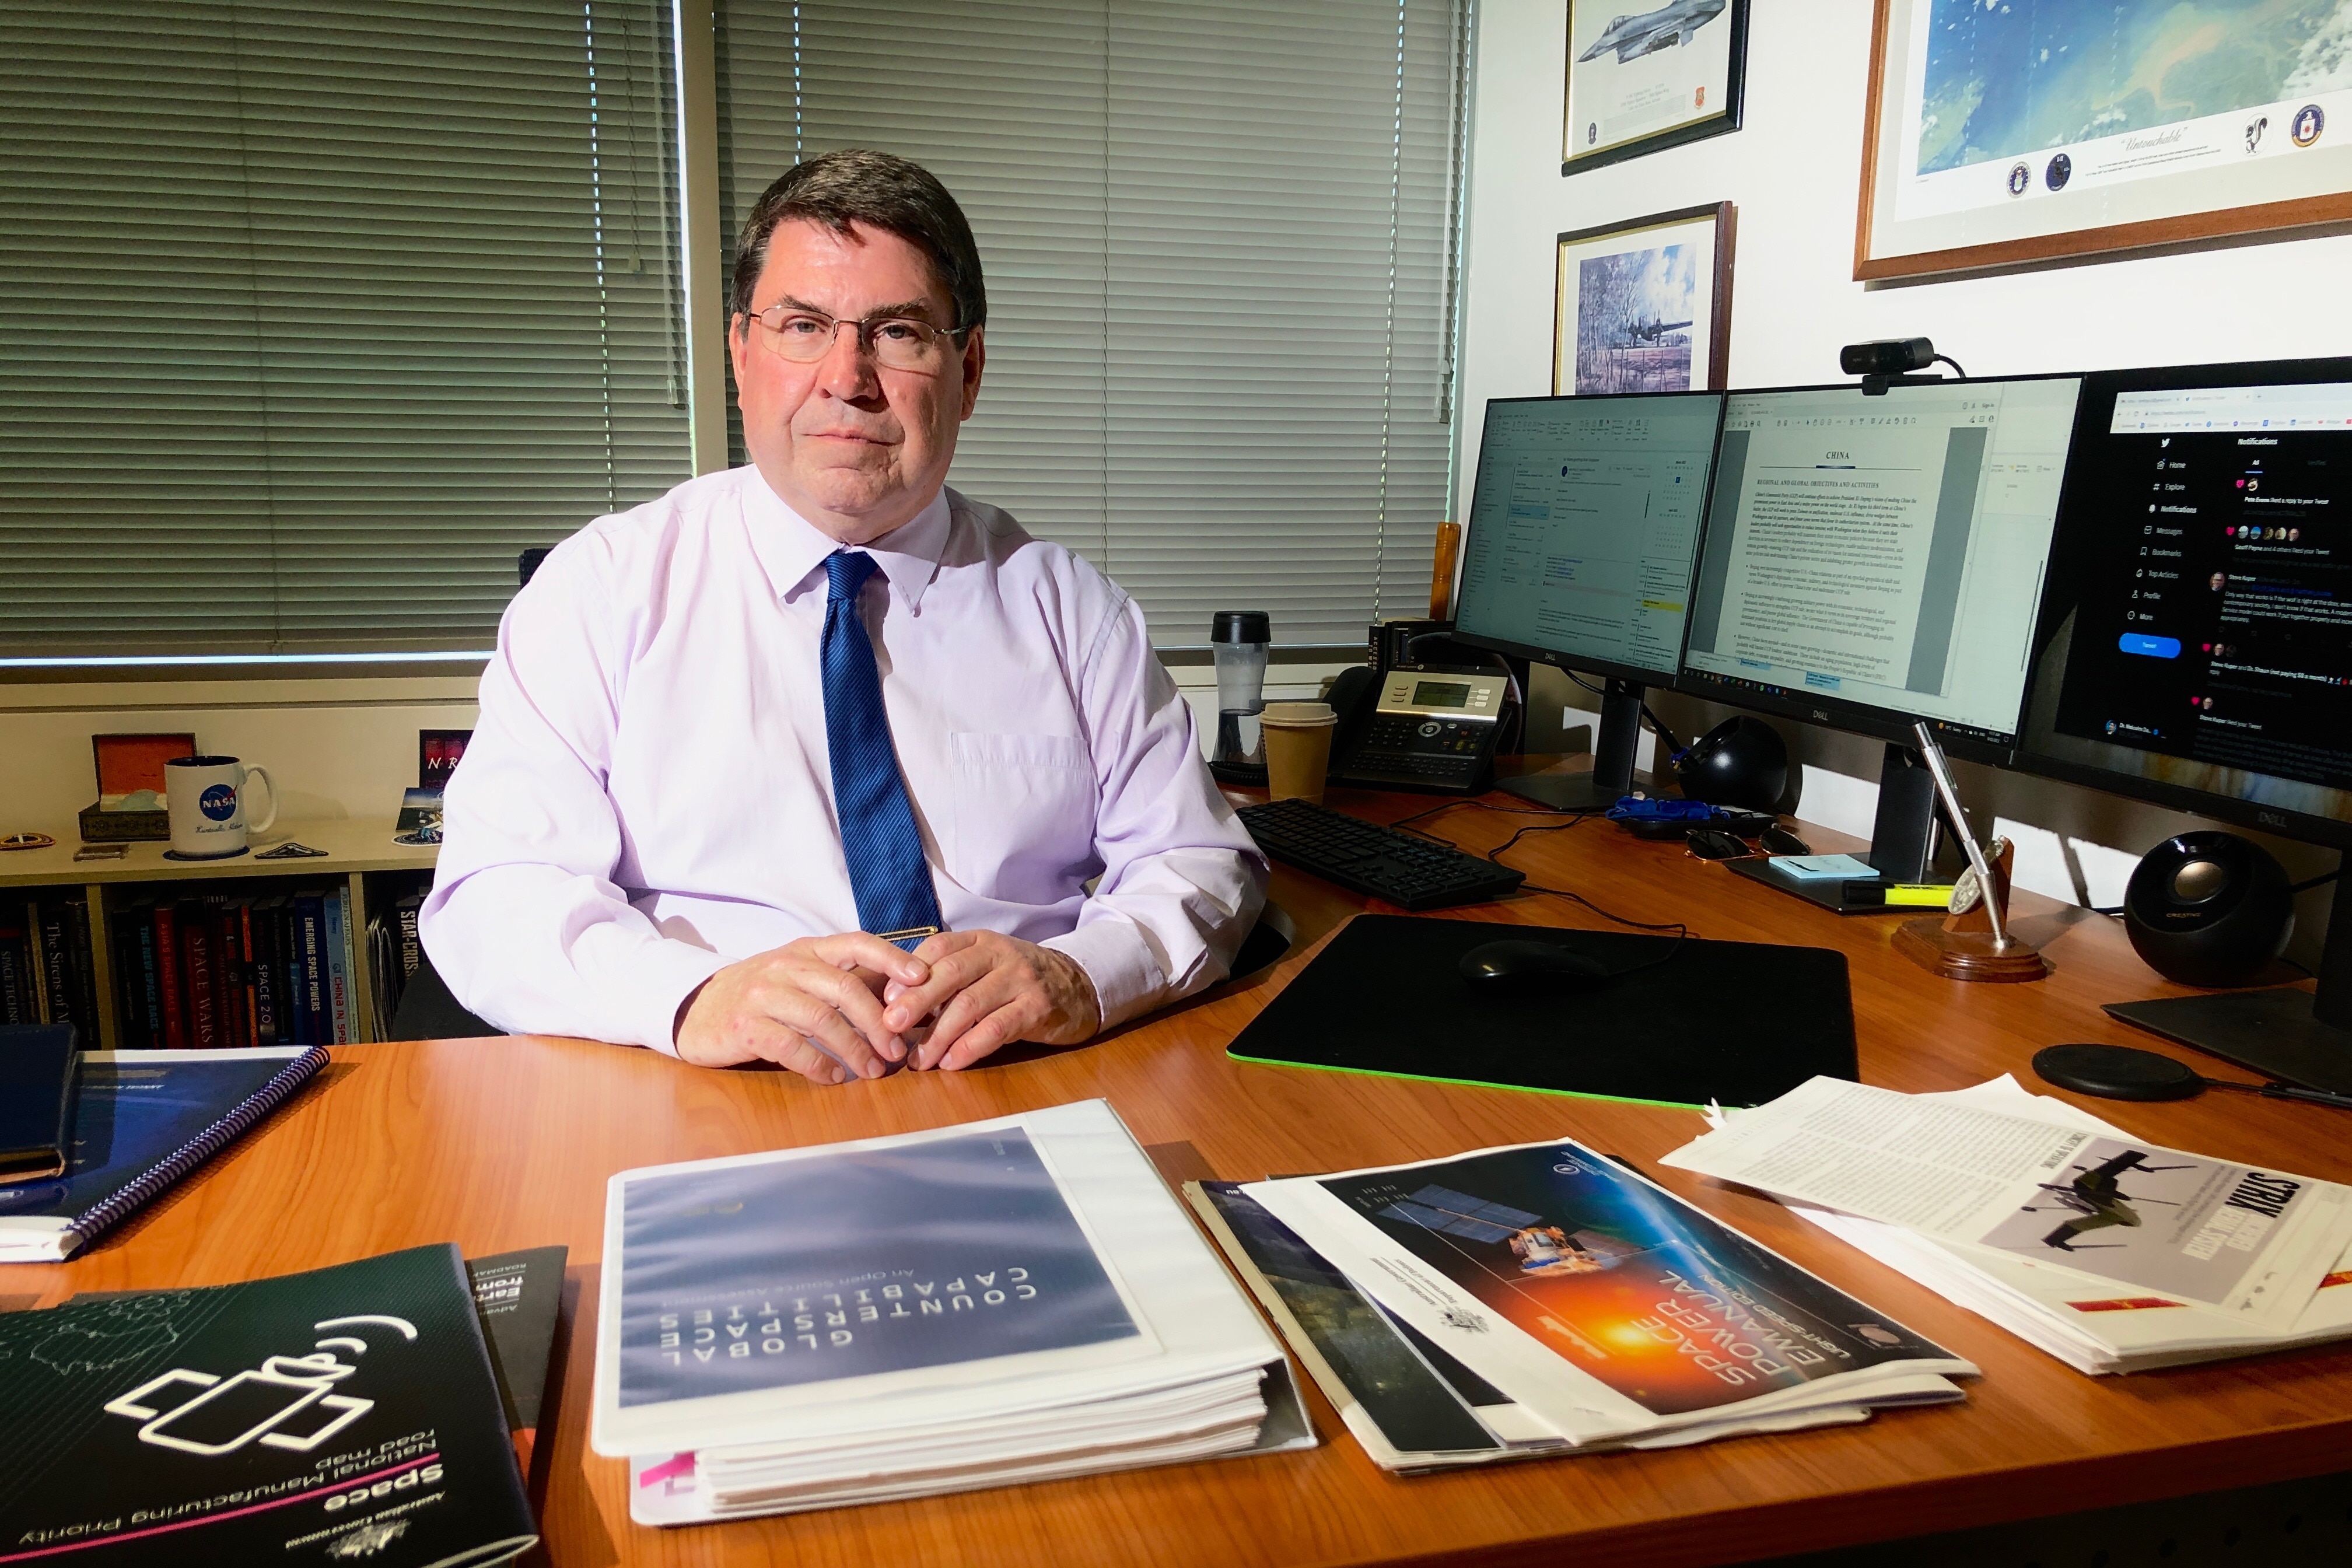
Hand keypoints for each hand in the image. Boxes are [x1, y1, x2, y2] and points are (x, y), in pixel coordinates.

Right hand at [673, 933, 929, 1083]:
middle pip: (845, 989)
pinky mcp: (745, 1028)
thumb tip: (900, 997)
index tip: (922, 978)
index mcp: (806, 950)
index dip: (892, 958)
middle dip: (878, 1023)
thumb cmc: (761, 995)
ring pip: (821, 1020)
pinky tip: (834, 1076)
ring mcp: (762, 996)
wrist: (696, 1009)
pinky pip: (790, 1047)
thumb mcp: (799, 975)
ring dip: (854, 1049)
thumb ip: (840, 981)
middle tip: (898, 1050)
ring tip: (873, 1070)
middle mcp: (785, 967)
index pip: (856, 944)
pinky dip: (818, 1065)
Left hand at [880, 930, 1101, 1071]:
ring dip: (939, 1035)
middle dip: (916, 1002)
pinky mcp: (1037, 1007)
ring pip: (970, 1004)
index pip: (938, 949)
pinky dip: (970, 1047)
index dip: (908, 973)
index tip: (885, 999)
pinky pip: (997, 1028)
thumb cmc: (1018, 981)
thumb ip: (948, 978)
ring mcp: (1020, 979)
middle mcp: (999, 954)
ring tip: (919, 1060)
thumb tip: (897, 1004)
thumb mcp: (985, 967)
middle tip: (890, 1026)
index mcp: (980, 941)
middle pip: (950, 974)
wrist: (1079, 986)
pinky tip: (952, 1062)